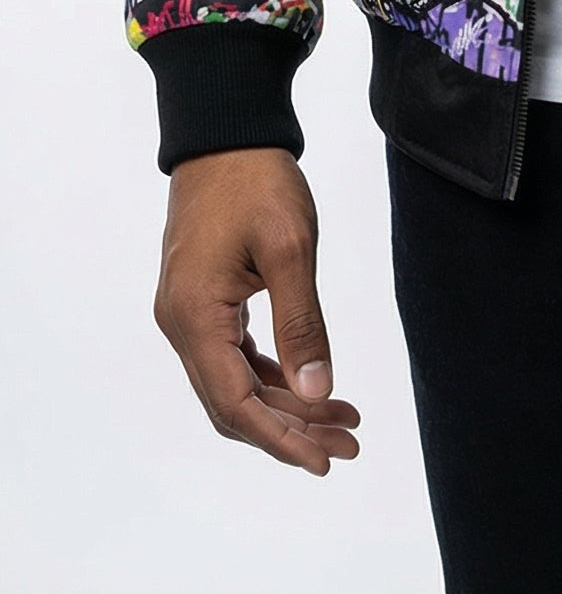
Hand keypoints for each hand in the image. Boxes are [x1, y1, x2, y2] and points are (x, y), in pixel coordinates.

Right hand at [154, 147, 361, 475]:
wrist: (225, 132)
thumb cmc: (256, 181)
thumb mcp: (289, 247)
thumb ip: (302, 323)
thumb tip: (318, 392)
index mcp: (195, 317)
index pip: (235, 404)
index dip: (281, 440)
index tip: (324, 461)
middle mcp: (180, 324)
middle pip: (232, 403)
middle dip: (291, 430)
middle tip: (348, 443)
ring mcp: (187, 312)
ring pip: (233, 383)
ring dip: (285, 406)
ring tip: (342, 419)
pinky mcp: (201, 299)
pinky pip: (232, 356)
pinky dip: (271, 376)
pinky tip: (310, 385)